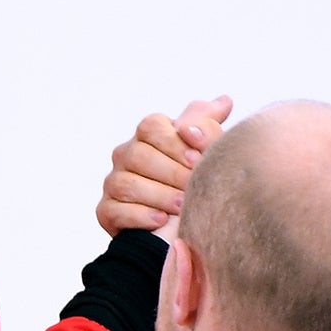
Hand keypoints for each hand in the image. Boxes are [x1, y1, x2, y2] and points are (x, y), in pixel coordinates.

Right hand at [96, 96, 232, 241]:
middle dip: (169, 174)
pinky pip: (114, 210)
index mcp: (148, 136)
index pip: (151, 127)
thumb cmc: (194, 184)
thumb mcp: (205, 155)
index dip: (174, 144)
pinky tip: (161, 221)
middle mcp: (126, 155)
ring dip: (157, 195)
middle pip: (138, 155)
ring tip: (181, 207)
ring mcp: (113, 183)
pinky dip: (139, 215)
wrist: (181, 228)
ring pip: (125, 183)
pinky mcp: (105, 211)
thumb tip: (224, 102)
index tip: (197, 162)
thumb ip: (210, 128)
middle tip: (192, 189)